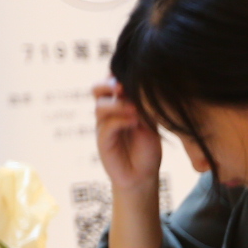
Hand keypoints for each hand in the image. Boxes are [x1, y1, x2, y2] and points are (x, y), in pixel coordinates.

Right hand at [93, 78, 160, 192]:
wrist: (143, 176)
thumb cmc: (147, 148)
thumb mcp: (150, 122)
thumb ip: (145, 105)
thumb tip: (147, 84)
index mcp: (117, 105)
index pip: (109, 82)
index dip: (116, 74)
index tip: (131, 71)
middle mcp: (107, 113)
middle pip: (97, 89)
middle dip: (109, 83)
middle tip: (124, 86)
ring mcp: (103, 127)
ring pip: (101, 106)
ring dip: (118, 104)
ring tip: (136, 108)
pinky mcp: (103, 142)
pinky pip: (106, 126)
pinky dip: (120, 120)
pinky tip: (135, 121)